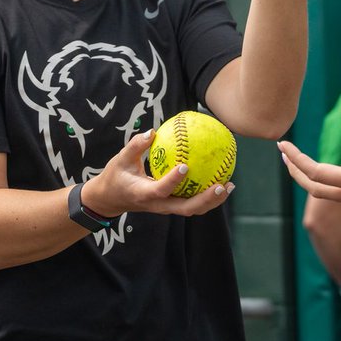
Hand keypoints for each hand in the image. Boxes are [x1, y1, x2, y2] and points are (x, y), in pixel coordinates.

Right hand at [82, 130, 233, 219]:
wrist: (110, 200)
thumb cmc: (116, 176)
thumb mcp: (119, 159)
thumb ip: (136, 146)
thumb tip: (153, 131)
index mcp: (144, 194)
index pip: (160, 190)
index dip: (173, 181)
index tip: (185, 166)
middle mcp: (158, 205)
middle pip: (186, 208)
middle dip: (206, 199)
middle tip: (222, 185)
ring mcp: (166, 208)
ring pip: (192, 209)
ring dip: (213, 201)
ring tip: (229, 184)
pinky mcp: (171, 206)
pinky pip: (192, 202)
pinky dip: (208, 195)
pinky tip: (221, 179)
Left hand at [279, 96, 340, 223]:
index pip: (315, 171)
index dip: (297, 158)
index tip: (283, 145)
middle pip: (312, 185)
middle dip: (294, 170)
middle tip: (283, 153)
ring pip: (322, 190)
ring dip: (306, 176)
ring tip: (296, 162)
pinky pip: (334, 190)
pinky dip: (322, 179)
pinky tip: (326, 171)